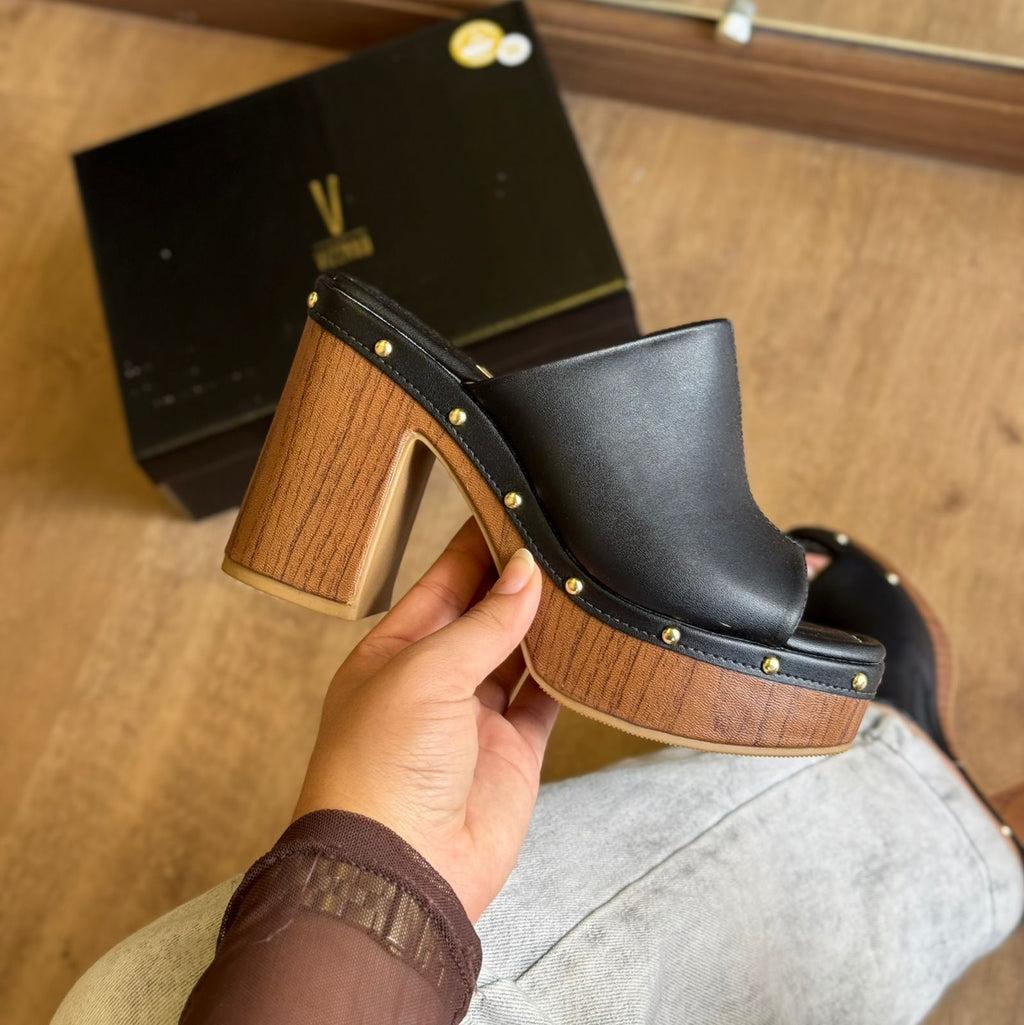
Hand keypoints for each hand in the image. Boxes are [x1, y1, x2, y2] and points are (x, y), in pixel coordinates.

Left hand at [293, 517, 558, 921]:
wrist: (399, 869)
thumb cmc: (379, 769)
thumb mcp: (425, 674)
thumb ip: (481, 624)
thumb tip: (524, 573)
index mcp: (394, 653)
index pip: (442, 584)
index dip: (475, 548)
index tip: (510, 510)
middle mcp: (435, 681)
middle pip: (484, 615)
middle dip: (516, 580)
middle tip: (557, 537)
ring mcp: (475, 717)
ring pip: (518, 652)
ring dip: (544, 623)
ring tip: (579, 578)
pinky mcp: (513, 751)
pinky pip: (545, 698)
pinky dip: (567, 674)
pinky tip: (586, 643)